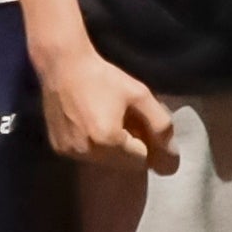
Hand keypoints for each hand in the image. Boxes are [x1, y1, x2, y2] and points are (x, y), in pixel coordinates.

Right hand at [41, 52, 181, 172]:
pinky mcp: (59, 149)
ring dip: (110, 149)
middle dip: (128, 147)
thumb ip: (161, 126)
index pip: (141, 160)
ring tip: (104, 120)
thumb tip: (172, 158)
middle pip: (122, 165)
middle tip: (121, 119)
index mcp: (109, 141)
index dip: (143, 140)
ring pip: (104, 162)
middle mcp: (88, 153)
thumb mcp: (140, 95)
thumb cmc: (103, 77)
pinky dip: (91, 146)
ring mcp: (70, 153)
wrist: (62, 66)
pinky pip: (85, 156)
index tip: (135, 120)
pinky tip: (87, 122)